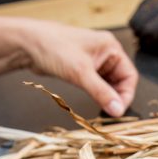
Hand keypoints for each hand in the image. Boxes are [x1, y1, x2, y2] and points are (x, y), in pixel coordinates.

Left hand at [17, 20, 137, 116]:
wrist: (27, 44)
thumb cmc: (54, 48)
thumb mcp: (81, 72)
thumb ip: (101, 93)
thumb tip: (118, 110)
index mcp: (111, 48)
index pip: (130, 75)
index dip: (126, 94)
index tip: (118, 111)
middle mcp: (105, 54)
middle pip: (121, 81)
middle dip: (116, 97)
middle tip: (110, 114)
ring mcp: (93, 62)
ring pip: (108, 84)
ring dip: (106, 97)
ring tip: (102, 110)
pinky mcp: (82, 69)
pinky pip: (95, 85)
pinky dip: (96, 95)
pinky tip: (93, 103)